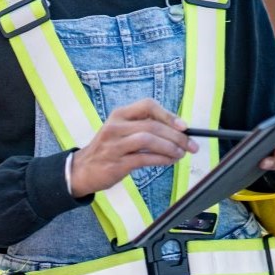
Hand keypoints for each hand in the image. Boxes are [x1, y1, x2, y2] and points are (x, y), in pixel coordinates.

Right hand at [70, 98, 196, 196]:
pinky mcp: (116, 163)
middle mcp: (115, 126)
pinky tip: (169, 161)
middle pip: (152, 125)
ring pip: (148, 140)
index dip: (168, 114)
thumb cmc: (108, 149)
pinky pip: (144, 159)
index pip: (147, 105)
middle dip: (177, 136)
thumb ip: (143, 127)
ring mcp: (114, 145)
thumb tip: (177, 131)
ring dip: (170, 147)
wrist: (83, 169)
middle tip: (191, 145)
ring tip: (180, 154)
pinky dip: (161, 160)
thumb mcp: (121, 131)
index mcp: (119, 115)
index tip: (184, 126)